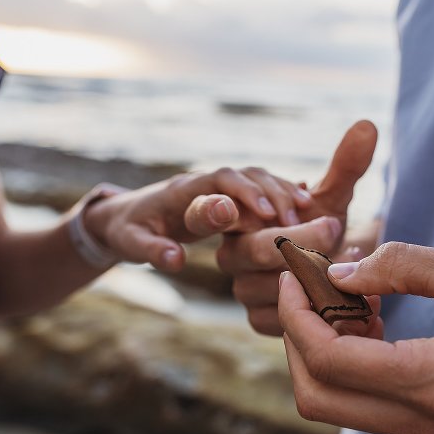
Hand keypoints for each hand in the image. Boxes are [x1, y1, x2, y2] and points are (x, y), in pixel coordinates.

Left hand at [83, 167, 311, 270]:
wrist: (126, 215)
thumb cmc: (129, 231)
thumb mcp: (132, 243)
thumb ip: (153, 251)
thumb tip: (176, 260)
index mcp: (183, 189)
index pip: (220, 180)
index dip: (245, 193)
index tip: (267, 216)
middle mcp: (206, 181)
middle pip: (247, 174)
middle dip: (274, 193)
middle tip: (296, 220)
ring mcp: (220, 185)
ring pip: (259, 177)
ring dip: (284, 192)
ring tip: (308, 213)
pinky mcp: (230, 194)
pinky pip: (261, 186)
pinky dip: (283, 194)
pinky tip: (305, 207)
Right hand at [216, 120, 376, 334]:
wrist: (333, 273)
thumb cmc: (322, 228)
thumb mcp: (331, 199)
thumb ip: (344, 166)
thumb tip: (368, 125)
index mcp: (238, 218)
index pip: (222, 208)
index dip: (242, 205)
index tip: (279, 205)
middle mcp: (231, 254)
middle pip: (254, 248)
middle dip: (300, 237)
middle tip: (335, 225)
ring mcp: (241, 289)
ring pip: (269, 285)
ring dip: (315, 273)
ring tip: (350, 258)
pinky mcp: (257, 319)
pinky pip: (280, 316)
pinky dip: (315, 305)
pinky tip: (343, 295)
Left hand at [278, 242, 433, 433]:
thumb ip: (398, 265)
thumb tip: (341, 271)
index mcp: (433, 385)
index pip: (328, 361)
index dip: (297, 316)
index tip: (296, 276)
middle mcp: (424, 427)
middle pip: (317, 398)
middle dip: (298, 341)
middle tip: (313, 292)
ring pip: (340, 407)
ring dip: (327, 354)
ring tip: (351, 303)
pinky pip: (373, 409)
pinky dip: (356, 369)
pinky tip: (377, 326)